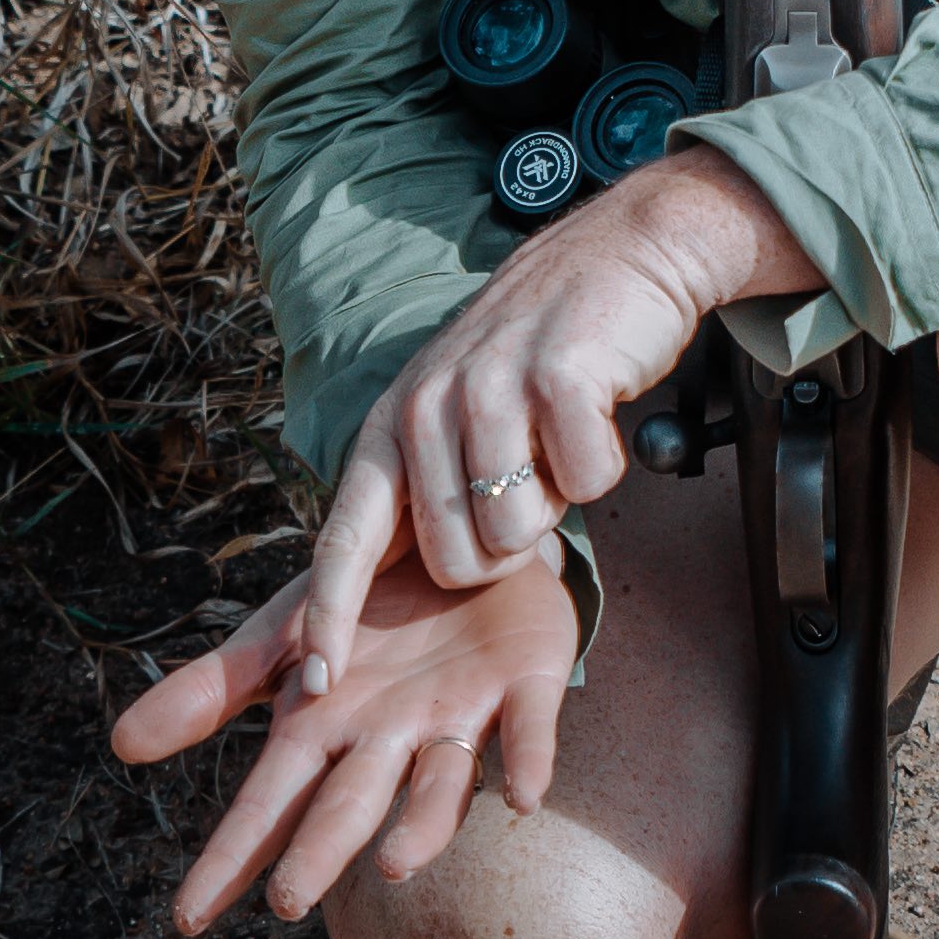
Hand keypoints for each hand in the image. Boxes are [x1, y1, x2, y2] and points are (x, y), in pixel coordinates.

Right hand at [114, 543, 581, 931]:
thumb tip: (119, 746)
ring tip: (394, 864)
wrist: (464, 543)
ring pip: (441, 782)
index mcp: (327, 731)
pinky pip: (529, 727)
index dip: (232, 856)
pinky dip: (530, 760)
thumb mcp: (281, 635)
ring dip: (423, 825)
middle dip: (321, 850)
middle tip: (289, 901)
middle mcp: (391, 739)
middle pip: (351, 802)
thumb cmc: (367, 609)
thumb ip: (211, 692)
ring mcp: (461, 715)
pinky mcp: (525, 683)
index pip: (268, 805)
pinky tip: (524, 797)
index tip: (187, 918)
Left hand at [295, 146, 811, 686]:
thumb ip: (427, 493)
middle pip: (455, 563)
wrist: (619, 254)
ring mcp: (490, 388)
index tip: (319, 683)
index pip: (346, 538)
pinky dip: (603, 467)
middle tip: (526, 488)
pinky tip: (595, 416)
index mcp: (391, 426)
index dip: (331, 615)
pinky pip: (587, 486)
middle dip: (504, 554)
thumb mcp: (455, 414)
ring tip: (555, 444)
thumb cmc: (536, 358)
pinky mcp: (560, 377)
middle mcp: (426, 405)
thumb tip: (415, 587)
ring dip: (556, 506)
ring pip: (519, 535)